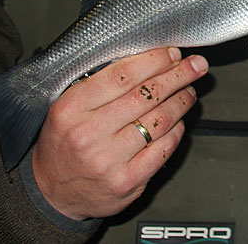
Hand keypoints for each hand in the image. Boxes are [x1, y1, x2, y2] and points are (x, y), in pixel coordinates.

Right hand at [31, 47, 207, 219]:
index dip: (155, 60)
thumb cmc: (65, 142)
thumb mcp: (69, 107)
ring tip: (189, 90)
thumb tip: (150, 59)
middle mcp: (89, 134)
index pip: (122, 75)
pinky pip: (165, 147)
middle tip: (195, 66)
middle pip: (147, 95)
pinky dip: (178, 129)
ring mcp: (109, 160)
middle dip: (178, 75)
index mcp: (71, 109)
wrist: (52, 192)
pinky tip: (178, 120)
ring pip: (161, 119)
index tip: (172, 53)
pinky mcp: (128, 180)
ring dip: (182, 100)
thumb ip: (101, 83)